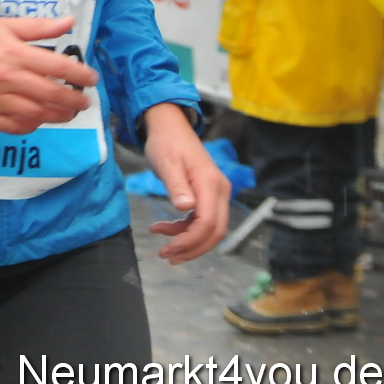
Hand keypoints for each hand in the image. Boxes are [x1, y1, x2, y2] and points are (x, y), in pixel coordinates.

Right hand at [0, 16, 97, 134]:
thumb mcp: (3, 25)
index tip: (92, 79)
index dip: (81, 75)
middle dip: (75, 101)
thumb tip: (70, 23)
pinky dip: (31, 127)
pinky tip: (37, 120)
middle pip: (53, 96)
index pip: (59, 68)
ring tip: (67, 113)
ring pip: (37, 115)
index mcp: (15, 53)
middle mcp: (8, 78)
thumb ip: (38, 27)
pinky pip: (14, 128)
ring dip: (58, 117)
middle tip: (83, 101)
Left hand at [142, 103, 229, 263]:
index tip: (168, 249)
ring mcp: (216, 194)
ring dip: (188, 241)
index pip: (208, 222)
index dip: (191, 240)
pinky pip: (202, 220)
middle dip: (192, 247)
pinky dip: (186, 229)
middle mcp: (220, 191)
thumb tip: (185, 207)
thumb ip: (176, 185)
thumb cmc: (166, 143)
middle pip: (215, 231)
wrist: (170, 127)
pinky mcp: (209, 195)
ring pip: (210, 229)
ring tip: (163, 247)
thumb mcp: (166, 163)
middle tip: (166, 256)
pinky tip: (165, 230)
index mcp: (211, 184)